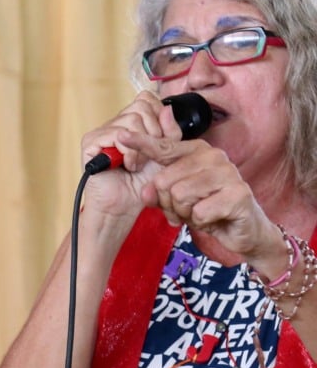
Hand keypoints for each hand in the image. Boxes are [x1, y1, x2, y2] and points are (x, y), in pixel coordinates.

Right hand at [80, 91, 184, 219]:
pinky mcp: (91, 143)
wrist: (124, 207)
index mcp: (131, 123)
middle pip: (141, 106)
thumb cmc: (141, 184)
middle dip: (154, 133)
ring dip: (141, 147)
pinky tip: (128, 166)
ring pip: (131, 119)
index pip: (146, 99)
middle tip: (149, 155)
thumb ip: (171, 132)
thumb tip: (167, 108)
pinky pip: (117, 134)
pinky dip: (129, 153)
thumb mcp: (165, 154)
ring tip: (137, 164)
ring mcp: (102, 132)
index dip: (158, 116)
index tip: (161, 140)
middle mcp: (115, 123)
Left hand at [116, 126, 275, 259]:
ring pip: (180, 196)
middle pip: (165, 181)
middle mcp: (213, 157)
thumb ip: (159, 193)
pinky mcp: (238, 194)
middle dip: (169, 204)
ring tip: (200, 214)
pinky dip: (201, 223)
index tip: (122, 135)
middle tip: (186, 210)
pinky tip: (213, 220)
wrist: (244, 232)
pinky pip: (199, 212)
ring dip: (185, 214)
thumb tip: (144, 190)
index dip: (142, 143)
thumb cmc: (210, 211)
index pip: (164, 148)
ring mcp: (228, 173)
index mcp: (198, 152)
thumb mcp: (178, 202)